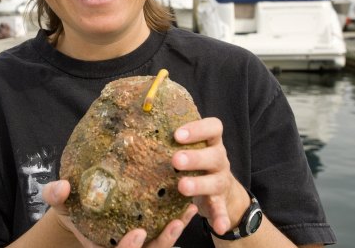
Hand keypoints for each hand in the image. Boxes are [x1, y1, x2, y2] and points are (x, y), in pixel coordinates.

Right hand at [42, 180, 197, 246]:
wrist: (80, 205)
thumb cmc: (71, 205)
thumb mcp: (60, 202)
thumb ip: (56, 196)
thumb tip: (61, 186)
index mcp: (102, 247)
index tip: (138, 232)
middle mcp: (124, 246)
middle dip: (163, 242)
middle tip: (175, 223)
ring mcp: (138, 242)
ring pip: (160, 246)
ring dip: (176, 233)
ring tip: (187, 212)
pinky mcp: (149, 231)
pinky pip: (165, 232)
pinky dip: (178, 221)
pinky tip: (189, 206)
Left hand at [172, 118, 249, 235]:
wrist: (222, 189)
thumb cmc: (196, 162)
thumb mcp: (190, 148)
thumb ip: (173, 140)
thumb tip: (132, 132)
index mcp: (211, 142)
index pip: (214, 127)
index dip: (198, 129)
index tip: (177, 134)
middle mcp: (219, 159)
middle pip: (214, 155)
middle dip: (195, 157)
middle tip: (175, 160)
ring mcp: (221, 180)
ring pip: (215, 181)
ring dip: (199, 184)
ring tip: (182, 186)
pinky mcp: (221, 201)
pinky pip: (222, 210)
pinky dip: (221, 218)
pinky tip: (218, 227)